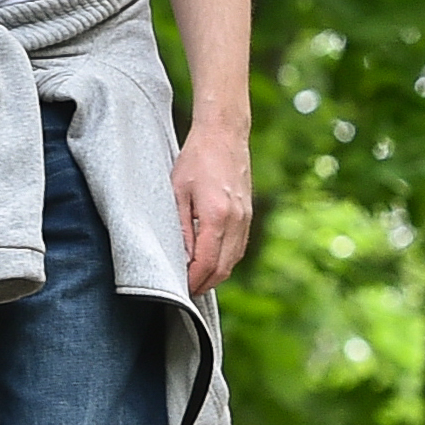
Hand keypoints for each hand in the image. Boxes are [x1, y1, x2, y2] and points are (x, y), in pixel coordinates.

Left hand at [173, 118, 256, 294]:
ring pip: (233, 260)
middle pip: (222, 268)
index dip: (192, 281)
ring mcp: (245, 218)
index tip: (178, 289)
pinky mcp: (248, 214)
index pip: (206, 263)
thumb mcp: (177, 192)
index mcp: (216, 216)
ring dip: (215, 274)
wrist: (224, 134)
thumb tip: (181, 258)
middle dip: (204, 283)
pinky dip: (225, 260)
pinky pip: (238, 247)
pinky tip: (210, 260)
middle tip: (185, 290)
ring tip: (195, 278)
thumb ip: (181, 228)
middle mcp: (236, 221)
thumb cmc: (196, 159)